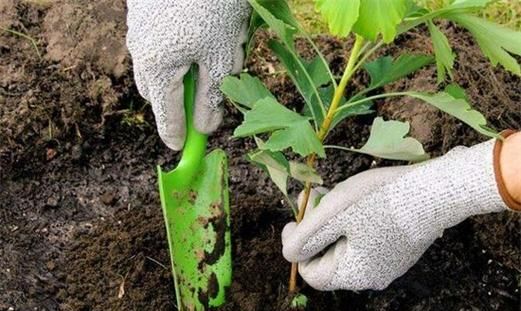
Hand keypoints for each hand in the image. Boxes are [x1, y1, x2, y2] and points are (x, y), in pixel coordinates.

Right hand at [126, 0, 250, 149]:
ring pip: (158, 66)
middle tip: (205, 100)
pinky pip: (157, 44)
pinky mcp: (142, 13)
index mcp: (157, 69)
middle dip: (179, 101)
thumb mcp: (220, 57)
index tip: (181, 150)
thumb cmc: (213, 7)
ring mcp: (137, 30)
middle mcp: (140, 52)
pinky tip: (199, 33)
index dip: (176, 135)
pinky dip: (176, 50)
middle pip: (157, 92)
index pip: (166, 115)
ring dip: (179, 73)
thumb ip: (211, 97)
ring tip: (209, 57)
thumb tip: (206, 128)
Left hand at [282, 139, 511, 290]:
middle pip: (329, 257)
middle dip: (316, 228)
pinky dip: (352, 221)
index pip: (312, 273)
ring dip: (333, 220)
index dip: (297, 246)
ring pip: (346, 245)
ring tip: (330, 193)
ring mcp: (389, 263)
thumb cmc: (379, 201)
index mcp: (354, 275)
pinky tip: (354, 198)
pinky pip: (365, 239)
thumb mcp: (332, 215)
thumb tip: (289, 252)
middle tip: (314, 196)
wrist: (435, 191)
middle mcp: (372, 276)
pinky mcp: (400, 248)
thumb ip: (305, 238)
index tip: (294, 219)